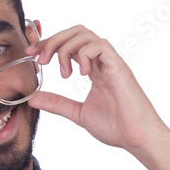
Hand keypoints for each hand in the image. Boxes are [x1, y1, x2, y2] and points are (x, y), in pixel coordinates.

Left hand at [25, 25, 166, 152]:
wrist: (137, 138)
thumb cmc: (116, 126)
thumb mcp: (78, 113)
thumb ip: (57, 103)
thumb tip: (32, 98)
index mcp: (93, 70)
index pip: (70, 44)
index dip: (48, 44)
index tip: (31, 54)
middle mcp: (101, 62)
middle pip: (76, 32)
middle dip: (53, 40)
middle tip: (41, 59)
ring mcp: (111, 62)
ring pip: (85, 34)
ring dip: (66, 48)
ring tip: (64, 72)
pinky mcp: (118, 67)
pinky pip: (99, 45)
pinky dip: (84, 54)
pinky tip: (81, 74)